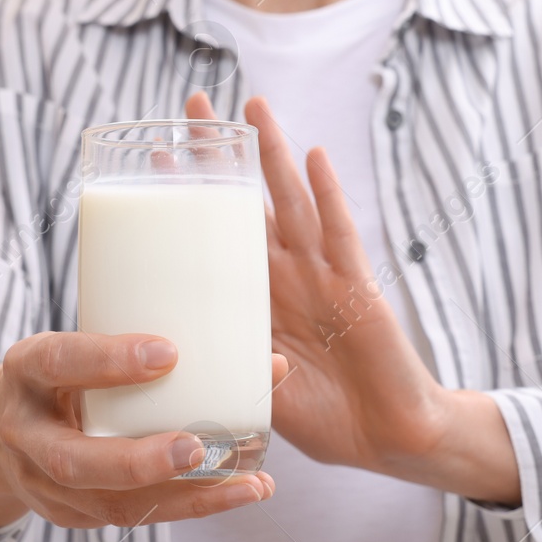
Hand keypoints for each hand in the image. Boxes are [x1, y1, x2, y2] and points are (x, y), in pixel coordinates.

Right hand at [0, 331, 280, 530]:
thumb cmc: (62, 376)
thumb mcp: (78, 346)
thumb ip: (149, 345)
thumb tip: (268, 362)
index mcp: (26, 371)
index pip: (58, 362)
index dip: (108, 360)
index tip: (168, 352)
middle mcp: (26, 434)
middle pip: (74, 460)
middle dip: (140, 460)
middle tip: (198, 447)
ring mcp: (42, 483)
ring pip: (110, 502)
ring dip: (185, 496)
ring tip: (246, 483)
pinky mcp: (69, 514)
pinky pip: (129, 516)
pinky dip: (188, 505)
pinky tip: (236, 492)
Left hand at [186, 92, 518, 503]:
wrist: (387, 438)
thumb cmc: (326, 418)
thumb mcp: (259, 394)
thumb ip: (228, 370)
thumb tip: (183, 357)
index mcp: (259, 299)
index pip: (215, 236)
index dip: (188, 197)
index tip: (154, 156)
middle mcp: (288, 276)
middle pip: (249, 200)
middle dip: (224, 152)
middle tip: (194, 103)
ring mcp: (324, 276)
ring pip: (293, 201)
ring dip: (274, 154)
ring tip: (253, 105)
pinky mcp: (358, 287)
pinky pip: (340, 232)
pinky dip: (329, 195)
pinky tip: (316, 157)